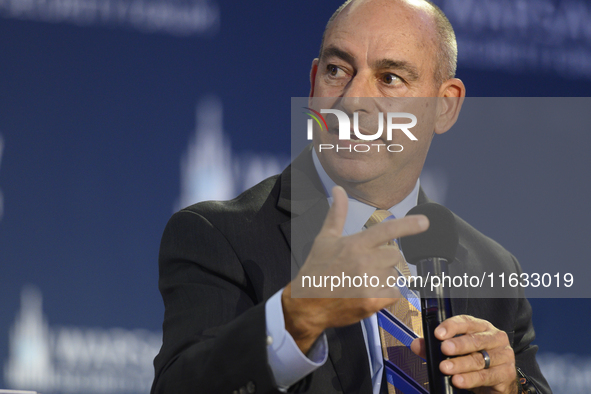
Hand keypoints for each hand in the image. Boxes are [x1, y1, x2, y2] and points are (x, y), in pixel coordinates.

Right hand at [282, 186, 428, 353]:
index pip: (387, 230)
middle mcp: (364, 261)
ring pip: (394, 275)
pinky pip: (395, 293)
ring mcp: (369, 282)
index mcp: (355, 244)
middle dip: (385, 260)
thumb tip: (338, 190)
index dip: (409, 225)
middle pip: (395, 255)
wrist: (307, 304)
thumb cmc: (316, 270)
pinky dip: (386, 295)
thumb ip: (337, 213)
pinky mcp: (372, 301)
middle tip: (365, 267)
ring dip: (384, 278)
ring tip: (362, 282)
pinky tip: (369, 293)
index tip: (425, 222)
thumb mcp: (325, 238)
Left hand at [411, 315, 517, 393]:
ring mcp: (503, 356)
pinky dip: (470, 379)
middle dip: (457, 345)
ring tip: (446, 369)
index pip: (466, 321)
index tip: (438, 333)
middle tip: (443, 349)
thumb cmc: (475, 362)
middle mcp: (495, 338)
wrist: (499, 383)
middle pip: (475, 340)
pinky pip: (486, 376)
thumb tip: (416, 345)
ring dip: (461, 364)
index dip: (452, 326)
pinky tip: (458, 381)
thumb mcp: (455, 353)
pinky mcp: (506, 374)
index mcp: (481, 327)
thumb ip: (434, 348)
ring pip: (479, 359)